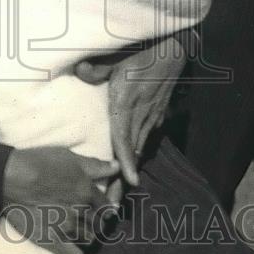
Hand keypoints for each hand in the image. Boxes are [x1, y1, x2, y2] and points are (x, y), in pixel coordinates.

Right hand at [3, 146, 119, 253]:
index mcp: (87, 192)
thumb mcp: (69, 157)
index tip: (100, 206)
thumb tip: (117, 167)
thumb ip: (96, 165)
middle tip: (87, 217)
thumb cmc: (38, 162)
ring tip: (78, 228)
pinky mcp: (51, 240)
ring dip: (86, 234)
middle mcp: (80, 212)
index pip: (108, 207)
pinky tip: (72, 247)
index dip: (105, 206)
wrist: (9, 177)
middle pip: (99, 224)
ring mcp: (66, 228)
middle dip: (96, 221)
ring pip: (88, 239)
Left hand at [75, 36, 185, 186]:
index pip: (124, 134)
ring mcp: (151, 114)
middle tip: (114, 203)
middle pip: (131, 149)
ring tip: (122, 193)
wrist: (173, 49)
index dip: (126, 158)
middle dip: (124, 177)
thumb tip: (81, 70)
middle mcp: (141, 112)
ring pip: (140, 146)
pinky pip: (146, 137)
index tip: (128, 178)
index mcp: (127, 100)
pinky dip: (138, 153)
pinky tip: (133, 165)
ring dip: (132, 168)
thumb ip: (98, 67)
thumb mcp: (117, 55)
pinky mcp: (157, 113)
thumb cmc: (140, 51)